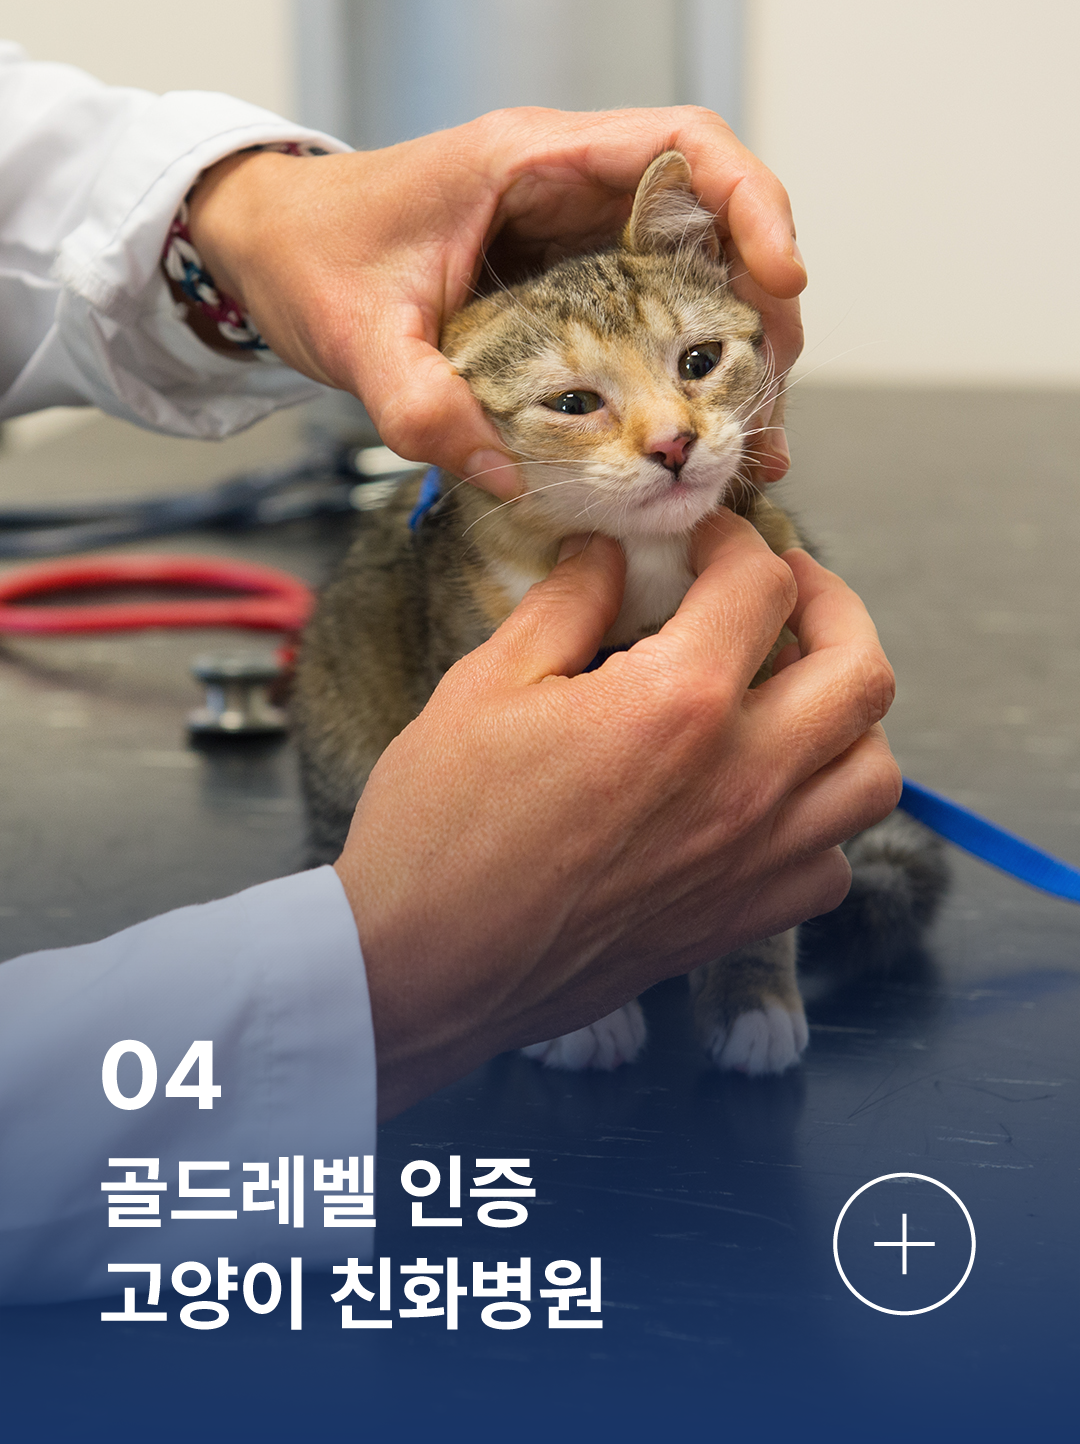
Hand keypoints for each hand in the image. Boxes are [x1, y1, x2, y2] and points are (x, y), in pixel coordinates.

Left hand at [186, 107, 803, 495]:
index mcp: (531, 162)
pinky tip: (693, 435)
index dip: (752, 203)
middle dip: (759, 307)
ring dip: (731, 352)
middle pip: (711, 224)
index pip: (683, 147)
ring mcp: (570, 241)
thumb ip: (420, 405)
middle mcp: (567, 192)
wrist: (266, 251)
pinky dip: (682, 374)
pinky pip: (649, 318)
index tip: (782, 280)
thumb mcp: (354, 335)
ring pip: (691, 278)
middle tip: (765, 401)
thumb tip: (509, 477)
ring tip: (751, 437)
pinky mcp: (562, 289)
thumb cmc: (306, 257)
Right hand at [333, 512, 898, 1118]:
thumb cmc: (441, 824)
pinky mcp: (739, 920)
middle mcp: (743, 780)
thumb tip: (608, 556)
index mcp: (678, 703)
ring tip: (791, 693)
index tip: (706, 542)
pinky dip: (818, 818)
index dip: (737, 541)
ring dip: (846, 716)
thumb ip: (566, 605)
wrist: (426, 965)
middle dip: (830, 606)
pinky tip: (764, 798)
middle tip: (783, 591)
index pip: (762, 587)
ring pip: (872, 772)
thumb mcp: (488, 683)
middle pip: (860, 671)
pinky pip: (831, 862)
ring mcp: (753, 859)